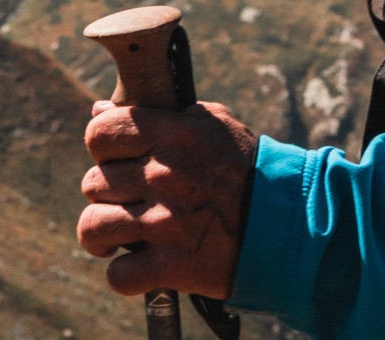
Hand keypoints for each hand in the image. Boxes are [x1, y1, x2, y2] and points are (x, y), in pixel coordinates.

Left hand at [76, 99, 258, 300]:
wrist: (292, 226)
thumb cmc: (248, 171)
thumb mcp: (212, 126)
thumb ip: (158, 115)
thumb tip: (101, 109)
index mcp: (174, 136)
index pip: (101, 132)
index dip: (101, 145)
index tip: (113, 158)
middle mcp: (165, 176)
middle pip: (94, 183)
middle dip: (106, 193)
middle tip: (125, 200)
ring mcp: (166, 223)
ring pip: (93, 227)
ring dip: (100, 235)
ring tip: (114, 236)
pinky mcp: (174, 266)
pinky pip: (119, 275)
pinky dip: (123, 275)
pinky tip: (137, 266)